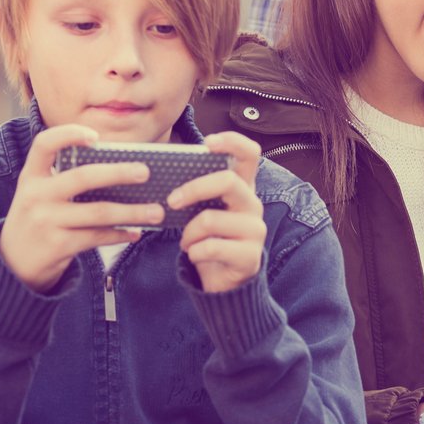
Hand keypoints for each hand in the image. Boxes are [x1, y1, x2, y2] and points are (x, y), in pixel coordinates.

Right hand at [0, 124, 163, 291]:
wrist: (13, 264)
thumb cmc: (38, 219)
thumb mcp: (39, 195)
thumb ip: (65, 180)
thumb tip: (121, 170)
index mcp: (31, 176)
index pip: (44, 144)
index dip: (68, 135)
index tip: (96, 137)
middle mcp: (36, 196)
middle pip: (83, 178)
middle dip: (118, 173)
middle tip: (145, 172)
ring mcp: (46, 221)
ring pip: (98, 212)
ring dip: (132, 212)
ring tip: (156, 211)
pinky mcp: (57, 246)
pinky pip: (97, 237)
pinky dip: (120, 234)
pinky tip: (135, 233)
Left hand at [172, 131, 267, 293]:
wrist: (224, 281)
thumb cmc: (210, 238)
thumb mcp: (205, 210)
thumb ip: (198, 191)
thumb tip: (168, 172)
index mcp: (243, 188)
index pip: (250, 153)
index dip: (231, 142)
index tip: (207, 143)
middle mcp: (253, 205)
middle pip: (228, 181)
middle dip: (194, 189)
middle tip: (171, 201)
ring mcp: (255, 231)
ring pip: (211, 219)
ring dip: (189, 232)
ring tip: (187, 241)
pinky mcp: (250, 256)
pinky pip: (211, 248)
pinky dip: (194, 252)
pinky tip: (195, 255)